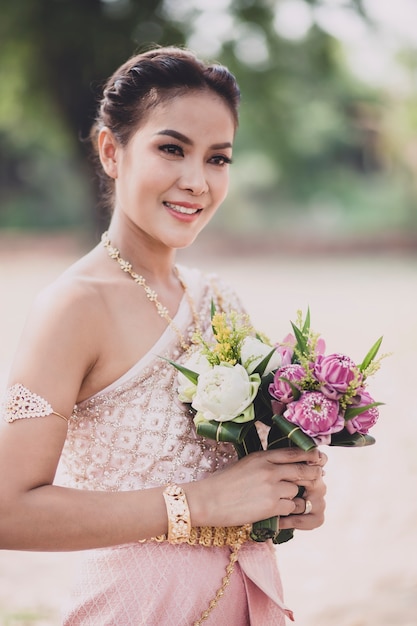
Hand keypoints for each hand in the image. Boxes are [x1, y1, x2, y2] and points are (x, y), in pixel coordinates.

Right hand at [186, 448, 324, 527]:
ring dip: (296, 497)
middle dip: (312, 476)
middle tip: (315, 481)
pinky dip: (288, 511)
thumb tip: (284, 466)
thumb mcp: (245, 464)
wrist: (208, 500)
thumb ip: (265, 463)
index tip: (319, 458)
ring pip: (298, 491)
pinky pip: (291, 507)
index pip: (294, 452)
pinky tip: (277, 512)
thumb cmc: (224, 483)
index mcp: (262, 456)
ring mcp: (272, 487)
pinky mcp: (272, 505)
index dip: (310, 455)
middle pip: (303, 470)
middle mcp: (270, 469)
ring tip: (283, 501)